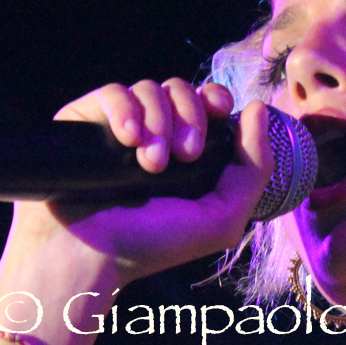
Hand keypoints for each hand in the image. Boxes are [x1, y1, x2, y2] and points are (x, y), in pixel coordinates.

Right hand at [2, 78, 275, 285]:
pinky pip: (111, 92)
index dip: (216, 98)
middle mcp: (154, 134)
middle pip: (181, 90)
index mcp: (188, 152)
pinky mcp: (85, 120)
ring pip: (149, 88)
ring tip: (149, 164)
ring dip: (158, 122)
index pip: (207, 102)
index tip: (221, 110)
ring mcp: (118, 125)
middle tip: (185, 156)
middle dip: (190, 116)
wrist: (88, 256)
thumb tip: (260, 108)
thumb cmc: (153, 244)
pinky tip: (127, 138)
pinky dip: (124, 109)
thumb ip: (254, 169)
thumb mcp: (221, 218)